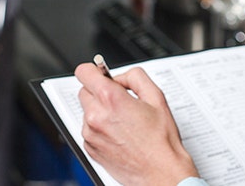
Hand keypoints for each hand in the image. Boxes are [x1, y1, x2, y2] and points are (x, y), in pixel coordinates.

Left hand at [74, 63, 198, 185]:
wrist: (160, 173)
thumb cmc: (160, 141)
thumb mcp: (156, 97)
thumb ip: (135, 77)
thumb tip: (120, 77)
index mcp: (111, 100)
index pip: (84, 72)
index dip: (94, 70)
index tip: (101, 73)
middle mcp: (96, 116)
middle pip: (84, 90)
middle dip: (99, 91)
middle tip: (119, 99)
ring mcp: (91, 134)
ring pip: (87, 110)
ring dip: (99, 110)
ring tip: (123, 121)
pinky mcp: (90, 148)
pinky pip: (88, 129)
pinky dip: (99, 127)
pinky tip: (119, 133)